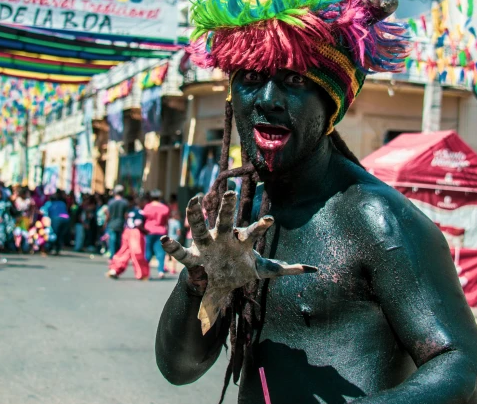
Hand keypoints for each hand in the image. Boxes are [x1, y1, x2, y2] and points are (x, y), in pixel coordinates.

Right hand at [161, 192, 316, 333]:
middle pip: (226, 220)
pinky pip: (181, 252)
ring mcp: (206, 245)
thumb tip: (313, 269)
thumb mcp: (263, 271)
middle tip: (232, 191)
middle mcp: (223, 238)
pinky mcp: (193, 258)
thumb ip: (285, 269)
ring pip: (201, 227)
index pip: (253, 231)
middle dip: (228, 207)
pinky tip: (163, 239)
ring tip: (193, 199)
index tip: (271, 220)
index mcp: (241, 240)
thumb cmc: (240, 271)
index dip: (261, 226)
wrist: (217, 285)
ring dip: (197, 214)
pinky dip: (172, 246)